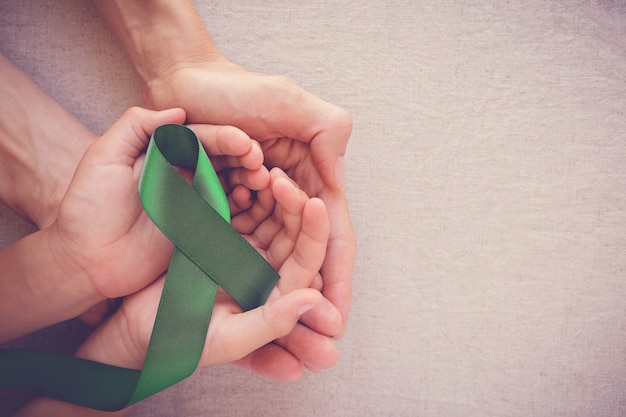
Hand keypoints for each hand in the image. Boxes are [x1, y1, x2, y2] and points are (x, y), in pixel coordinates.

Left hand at [49, 107, 268, 303]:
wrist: (85, 259)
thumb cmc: (88, 206)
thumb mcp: (103, 157)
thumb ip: (136, 126)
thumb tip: (180, 110)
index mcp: (163, 153)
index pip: (201, 138)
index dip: (224, 138)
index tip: (245, 143)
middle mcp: (181, 174)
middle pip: (221, 159)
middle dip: (244, 158)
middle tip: (260, 163)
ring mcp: (192, 202)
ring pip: (228, 183)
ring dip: (248, 180)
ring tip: (263, 181)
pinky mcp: (197, 228)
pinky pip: (226, 213)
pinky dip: (243, 206)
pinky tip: (252, 203)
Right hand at [77, 169, 341, 379]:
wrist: (139, 323)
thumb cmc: (182, 338)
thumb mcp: (228, 338)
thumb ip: (272, 322)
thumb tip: (314, 299)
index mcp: (277, 294)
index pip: (307, 259)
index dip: (314, 232)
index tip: (315, 204)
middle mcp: (268, 269)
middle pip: (292, 230)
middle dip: (292, 203)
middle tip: (281, 178)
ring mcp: (246, 248)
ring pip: (270, 213)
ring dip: (270, 192)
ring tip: (263, 170)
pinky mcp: (223, 232)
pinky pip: (242, 206)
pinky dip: (244, 190)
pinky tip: (242, 175)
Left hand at [145, 59, 355, 334]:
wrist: (185, 85)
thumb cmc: (238, 90)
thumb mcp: (291, 102)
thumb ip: (328, 133)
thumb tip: (338, 185)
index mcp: (311, 180)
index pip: (333, 238)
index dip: (338, 279)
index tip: (338, 319)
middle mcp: (287, 201)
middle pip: (307, 262)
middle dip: (313, 304)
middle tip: (317, 351)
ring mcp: (255, 210)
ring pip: (275, 265)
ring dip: (283, 302)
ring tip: (286, 342)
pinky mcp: (223, 212)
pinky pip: (238, 250)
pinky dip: (246, 279)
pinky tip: (247, 307)